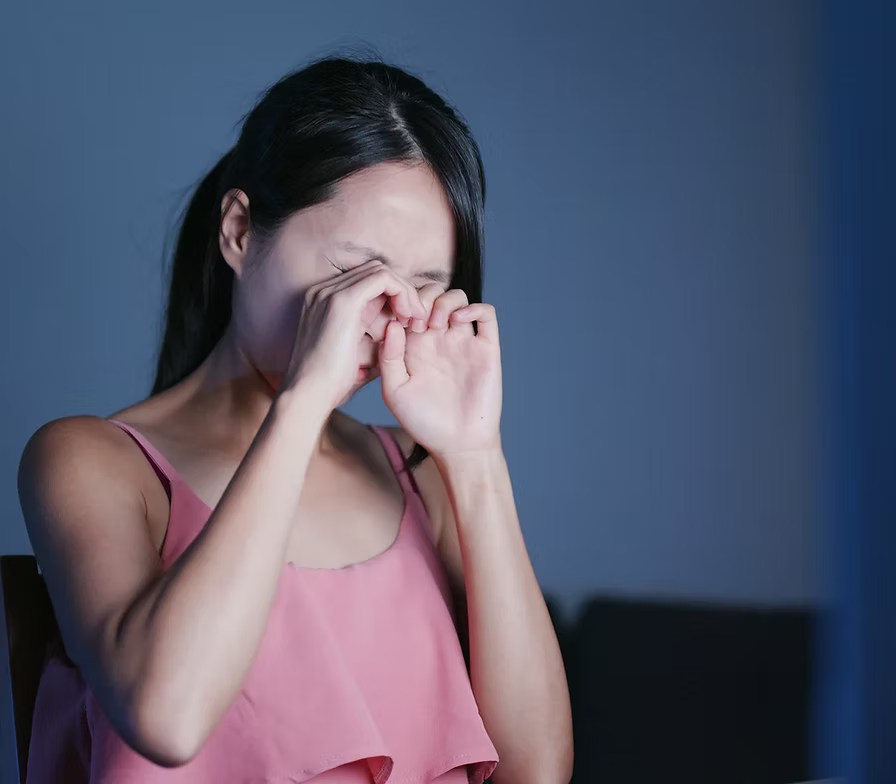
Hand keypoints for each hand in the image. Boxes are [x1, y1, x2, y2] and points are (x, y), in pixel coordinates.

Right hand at [280, 261, 426, 410]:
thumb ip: (371, 332)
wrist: (308, 395)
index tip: (408, 322)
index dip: (393, 296)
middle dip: (402, 292)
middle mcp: (324, 291)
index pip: (367, 281)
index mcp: (324, 301)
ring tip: (414, 320)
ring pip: (381, 271)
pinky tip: (408, 318)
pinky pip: (383, 279)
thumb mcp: (354, 351)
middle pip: (375, 271)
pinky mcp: (343, 301)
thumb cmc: (331, 384)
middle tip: (416, 319)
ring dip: (405, 292)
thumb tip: (396, 326)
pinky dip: (402, 294)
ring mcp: (330, 292)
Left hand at [379, 286, 502, 457]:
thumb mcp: (394, 391)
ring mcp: (463, 341)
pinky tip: (458, 321)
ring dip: (445, 300)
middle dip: (422, 297)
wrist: (458, 445)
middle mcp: (438, 338)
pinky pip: (486, 314)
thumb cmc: (424, 423)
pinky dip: (474, 307)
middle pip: (432, 293)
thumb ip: (388, 356)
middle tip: (416, 320)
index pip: (406, 306)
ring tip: (435, 323)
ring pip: (458, 298)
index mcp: (414, 345)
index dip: (399, 303)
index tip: (394, 318)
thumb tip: (391, 324)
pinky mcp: (486, 348)